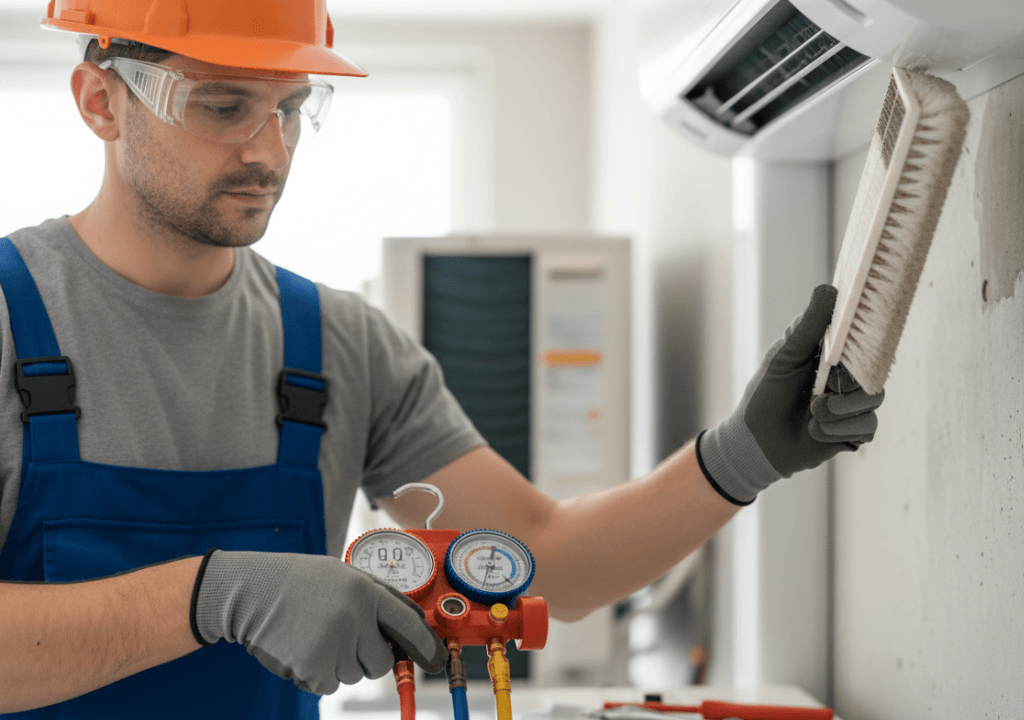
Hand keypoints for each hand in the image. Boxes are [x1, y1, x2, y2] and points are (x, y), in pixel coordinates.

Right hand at [191, 550, 446, 694]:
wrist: (252, 591)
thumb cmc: (301, 583)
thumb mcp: (344, 576)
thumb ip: (376, 600)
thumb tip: (408, 630)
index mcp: (365, 590)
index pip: (408, 624)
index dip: (425, 646)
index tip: (435, 660)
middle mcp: (354, 617)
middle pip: (381, 662)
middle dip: (367, 658)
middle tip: (342, 638)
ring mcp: (334, 644)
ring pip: (353, 675)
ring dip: (337, 664)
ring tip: (314, 635)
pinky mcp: (313, 668)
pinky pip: (328, 685)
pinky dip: (316, 674)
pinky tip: (301, 648)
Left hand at [697, 284, 883, 504]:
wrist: (755, 445)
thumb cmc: (764, 396)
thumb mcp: (783, 358)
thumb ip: (807, 328)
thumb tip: (829, 288)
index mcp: (831, 354)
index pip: (862, 339)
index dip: (865, 338)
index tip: (856, 342)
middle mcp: (846, 376)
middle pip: (874, 370)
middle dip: (846, 381)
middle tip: (823, 386)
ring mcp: (852, 404)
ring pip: (872, 401)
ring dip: (838, 409)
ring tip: (811, 412)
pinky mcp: (854, 432)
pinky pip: (866, 427)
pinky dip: (836, 431)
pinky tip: (814, 431)